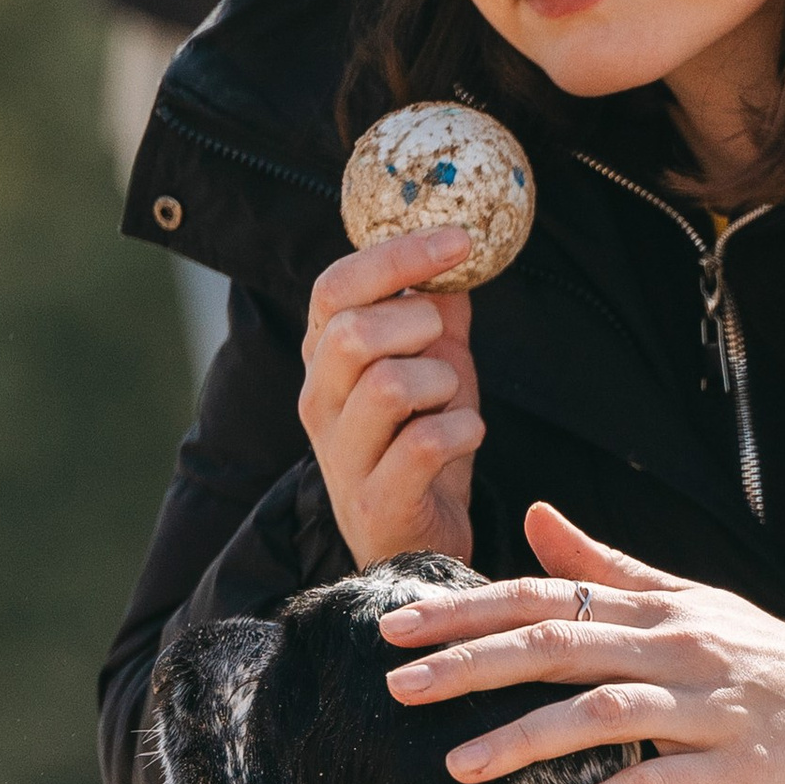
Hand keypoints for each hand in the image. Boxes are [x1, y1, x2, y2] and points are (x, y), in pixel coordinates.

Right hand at [301, 224, 483, 565]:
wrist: (419, 543)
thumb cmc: (422, 445)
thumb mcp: (433, 366)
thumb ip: (438, 311)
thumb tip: (457, 248)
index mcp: (323, 359)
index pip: (334, 287)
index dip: (397, 257)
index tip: (459, 240)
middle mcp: (318, 403)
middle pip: (351, 333)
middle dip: (416, 325)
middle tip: (441, 343)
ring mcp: (342, 456)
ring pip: (390, 386)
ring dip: (442, 383)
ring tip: (450, 401)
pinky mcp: (376, 502)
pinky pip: (425, 443)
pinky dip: (463, 429)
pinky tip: (466, 436)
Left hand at [378, 504, 784, 783]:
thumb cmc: (774, 661)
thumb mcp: (693, 603)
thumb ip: (609, 568)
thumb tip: (532, 516)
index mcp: (658, 608)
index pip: (546, 599)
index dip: (468, 611)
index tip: (397, 628)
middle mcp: (676, 647)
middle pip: (558, 644)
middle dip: (470, 663)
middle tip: (397, 686)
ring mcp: (704, 708)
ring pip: (598, 712)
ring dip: (519, 739)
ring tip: (454, 767)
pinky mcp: (731, 770)